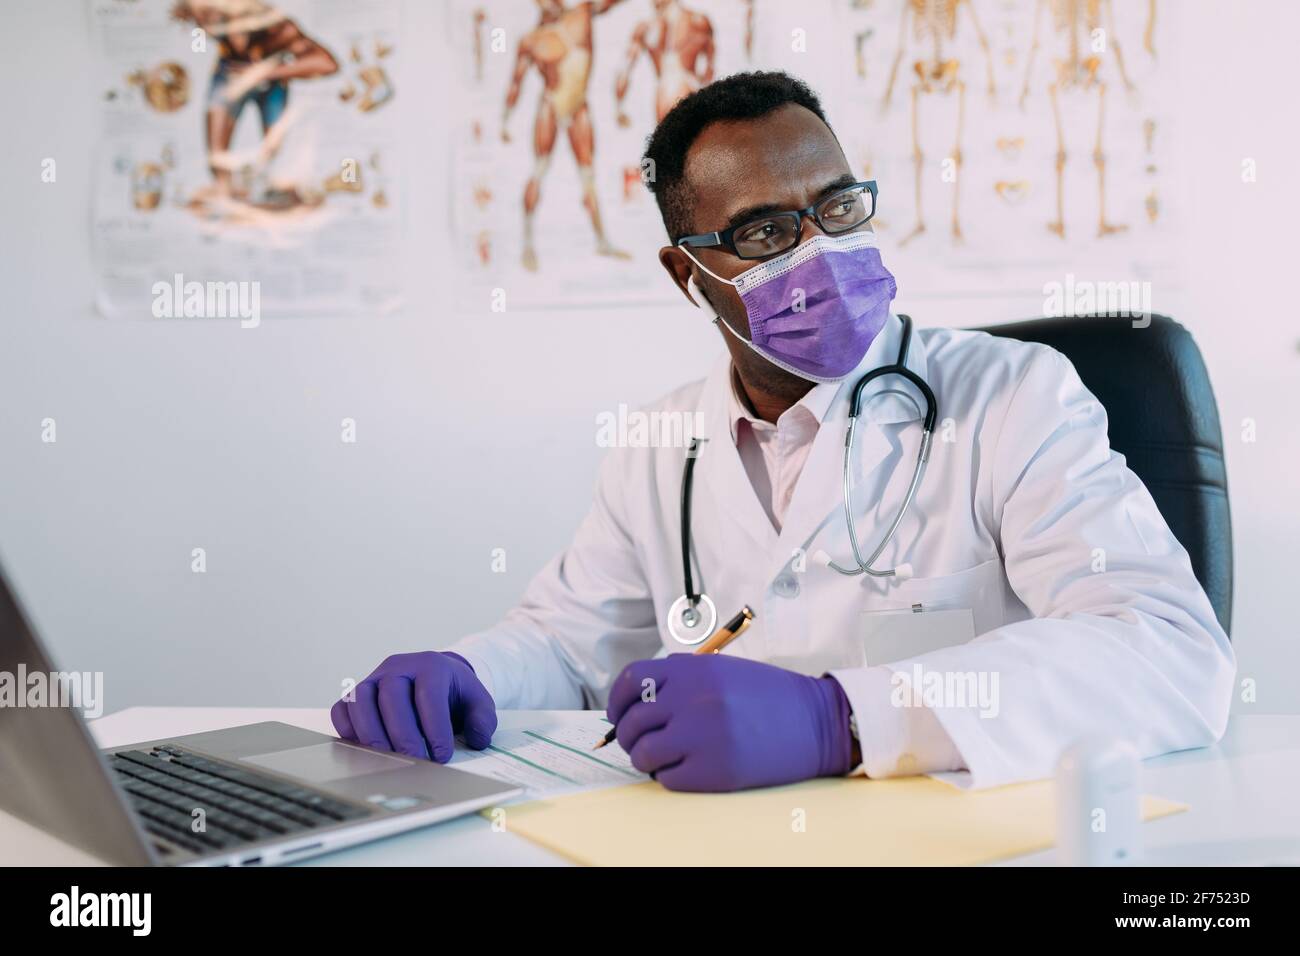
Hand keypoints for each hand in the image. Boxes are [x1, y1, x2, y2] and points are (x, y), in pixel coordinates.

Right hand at [330, 651, 496, 762]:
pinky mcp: (357, 693)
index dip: (434, 726)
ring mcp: (374, 678)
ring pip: (360, 698)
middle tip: (415, 760)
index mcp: (431, 665)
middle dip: (403, 732)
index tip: (442, 755)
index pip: (429, 694)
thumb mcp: (478, 701)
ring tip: (386, 758)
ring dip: (371, 732)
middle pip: (392, 695)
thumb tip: (476, 740)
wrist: (436, 678)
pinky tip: (362, 749)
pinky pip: (342, 708)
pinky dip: (347, 728)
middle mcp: (399, 667)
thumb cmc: (454, 693)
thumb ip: (483, 720)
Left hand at [607, 654, 853, 791]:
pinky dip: (670, 777)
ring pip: (643, 754)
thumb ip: (680, 679)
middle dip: (629, 736)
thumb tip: (635, 703)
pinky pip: (667, 779)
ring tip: (664, 758)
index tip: (618, 714)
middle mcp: (691, 699)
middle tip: (642, 742)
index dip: (617, 701)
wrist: (816, 723)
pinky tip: (687, 769)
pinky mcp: (712, 771)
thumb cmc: (768, 697)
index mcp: (692, 670)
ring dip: (647, 759)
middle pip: (632, 722)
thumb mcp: (722, 670)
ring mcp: (701, 736)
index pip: (631, 682)